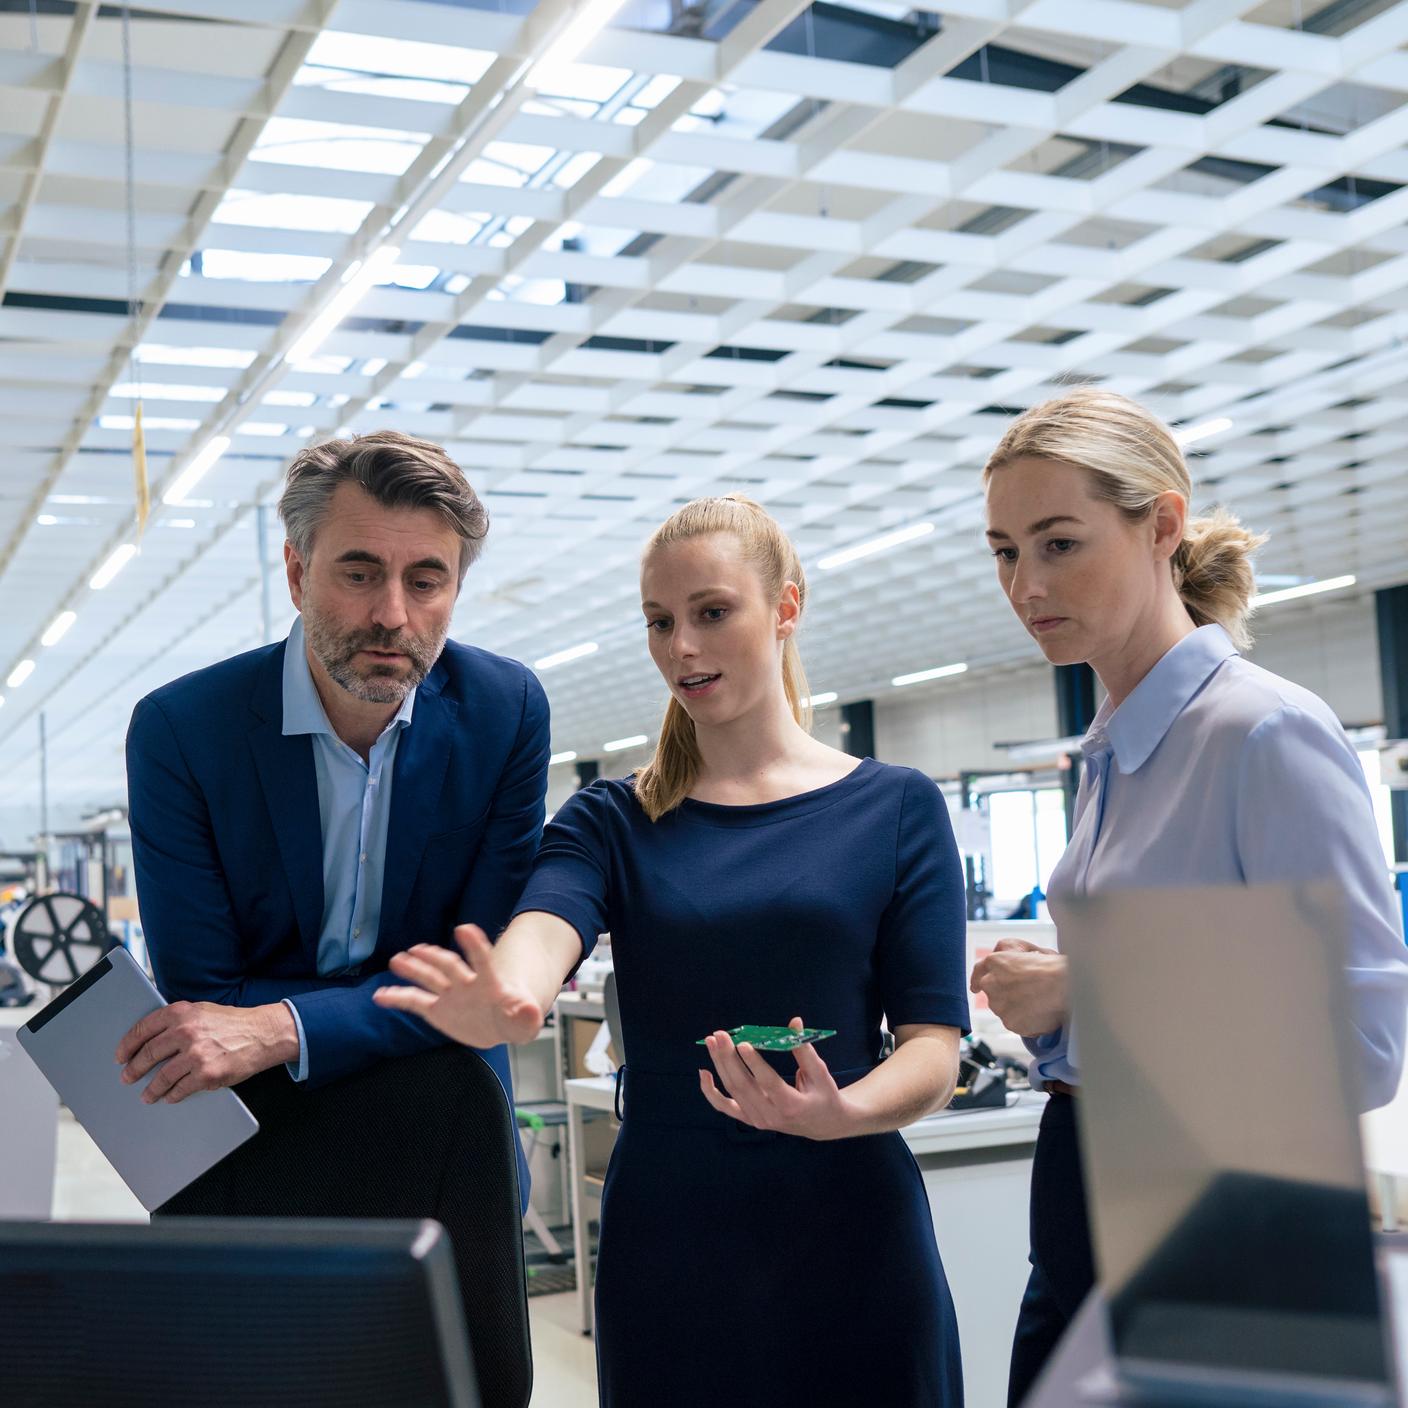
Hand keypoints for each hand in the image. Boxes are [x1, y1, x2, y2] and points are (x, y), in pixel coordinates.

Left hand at [116, 1001, 297, 1103]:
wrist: (263, 1034)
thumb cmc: (233, 1023)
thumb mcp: (202, 1011)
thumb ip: (178, 1020)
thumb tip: (150, 1038)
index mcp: (181, 1013)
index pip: (142, 1030)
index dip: (126, 1045)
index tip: (120, 1056)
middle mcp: (186, 1032)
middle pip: (147, 1054)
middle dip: (134, 1069)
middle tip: (127, 1077)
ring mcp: (196, 1054)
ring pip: (161, 1077)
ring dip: (151, 1089)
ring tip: (147, 1094)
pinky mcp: (207, 1074)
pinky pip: (180, 1089)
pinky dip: (172, 1095)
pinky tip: (170, 1096)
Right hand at [374, 925, 543, 1046]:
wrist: (500, 1024)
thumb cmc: (514, 1018)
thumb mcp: (524, 1022)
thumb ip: (526, 1017)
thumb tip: (531, 1010)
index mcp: (489, 985)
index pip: (483, 960)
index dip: (475, 945)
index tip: (464, 929)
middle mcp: (466, 985)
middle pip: (450, 966)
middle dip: (435, 957)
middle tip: (418, 949)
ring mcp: (450, 995)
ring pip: (429, 978)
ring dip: (413, 968)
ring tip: (397, 960)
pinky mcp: (437, 1010)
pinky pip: (414, 1002)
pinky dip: (397, 998)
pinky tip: (380, 996)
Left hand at [699, 1017, 852, 1140]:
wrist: (822, 1124)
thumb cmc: (823, 1094)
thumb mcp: (820, 1073)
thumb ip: (804, 1049)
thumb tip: (794, 1022)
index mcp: (792, 1105)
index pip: (768, 1083)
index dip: (754, 1063)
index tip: (742, 1043)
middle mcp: (772, 1116)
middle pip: (744, 1086)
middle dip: (729, 1058)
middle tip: (720, 1034)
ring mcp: (758, 1120)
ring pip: (732, 1091)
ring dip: (719, 1065)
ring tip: (712, 1041)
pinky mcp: (749, 1119)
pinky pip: (725, 1107)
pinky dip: (710, 1092)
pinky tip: (703, 1072)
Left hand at [970, 940, 1068, 1037]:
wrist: (1067, 987)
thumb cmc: (1051, 966)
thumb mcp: (1027, 948)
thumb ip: (1007, 951)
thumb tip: (1000, 955)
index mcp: (994, 962)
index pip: (979, 971)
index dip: (977, 979)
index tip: (976, 987)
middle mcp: (991, 983)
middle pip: (992, 992)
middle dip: (1004, 993)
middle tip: (1027, 992)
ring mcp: (999, 1005)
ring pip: (1003, 1009)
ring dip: (1015, 1007)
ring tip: (1038, 1001)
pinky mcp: (1010, 1023)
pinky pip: (1016, 1023)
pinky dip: (1026, 1021)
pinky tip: (1040, 1013)